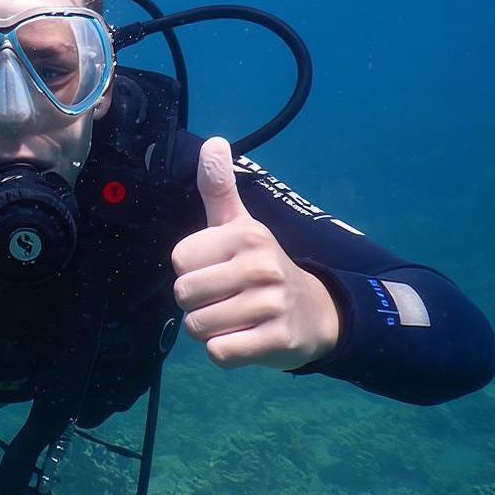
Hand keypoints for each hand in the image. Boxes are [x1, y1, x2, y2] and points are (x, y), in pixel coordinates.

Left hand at [171, 136, 338, 370]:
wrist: (316, 313)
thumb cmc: (261, 266)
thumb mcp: (240, 224)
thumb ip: (219, 187)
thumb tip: (213, 141)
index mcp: (246, 235)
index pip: (178, 260)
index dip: (192, 270)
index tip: (218, 270)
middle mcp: (260, 266)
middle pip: (184, 294)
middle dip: (197, 303)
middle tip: (226, 298)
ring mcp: (270, 305)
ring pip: (198, 327)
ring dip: (210, 329)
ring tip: (236, 317)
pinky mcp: (276, 341)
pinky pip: (220, 353)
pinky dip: (225, 351)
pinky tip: (245, 338)